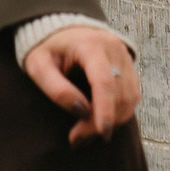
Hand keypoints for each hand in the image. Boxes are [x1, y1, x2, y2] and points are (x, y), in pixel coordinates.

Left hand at [24, 24, 138, 144]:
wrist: (62, 31)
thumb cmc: (48, 49)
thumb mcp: (38, 65)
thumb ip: (56, 88)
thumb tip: (81, 111)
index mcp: (91, 45)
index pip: (104, 81)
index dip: (105, 109)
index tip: (101, 132)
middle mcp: (114, 49)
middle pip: (119, 94)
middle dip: (101, 121)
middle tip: (77, 139)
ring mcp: (125, 58)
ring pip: (129, 98)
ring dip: (112, 121)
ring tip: (86, 133)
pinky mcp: (129, 68)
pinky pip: (131, 96)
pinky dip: (118, 114)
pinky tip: (98, 122)